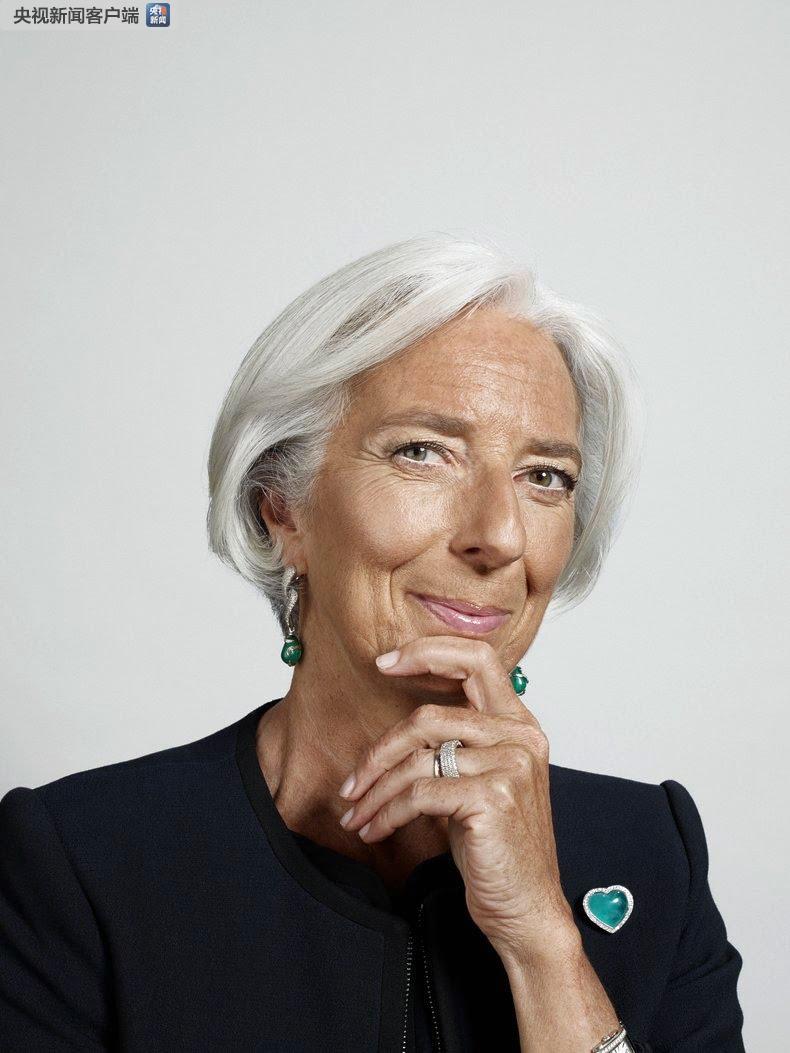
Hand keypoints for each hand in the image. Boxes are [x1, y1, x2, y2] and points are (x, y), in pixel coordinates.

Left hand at [337, 636, 577, 964]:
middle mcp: (521, 737)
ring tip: (355, 812)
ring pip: (418, 758)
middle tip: (351, 781)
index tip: (385, 662)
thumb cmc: (495, 847)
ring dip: (375, 789)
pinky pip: (419, 793)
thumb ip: (458, 743)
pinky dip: (386, 812)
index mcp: (521, 724)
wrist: (525, 909)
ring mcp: (511, 765)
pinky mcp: (493, 796)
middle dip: (379, 750)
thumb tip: (397, 728)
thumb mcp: (480, 782)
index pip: (478, 658)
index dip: (428, 652)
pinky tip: (374, 829)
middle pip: (430, 715)